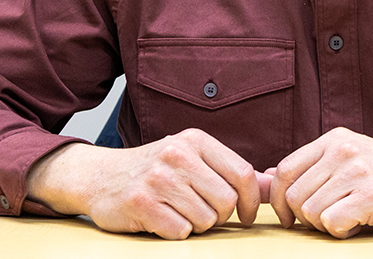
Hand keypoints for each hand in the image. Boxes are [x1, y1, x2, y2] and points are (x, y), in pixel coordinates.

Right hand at [26, 129, 263, 238]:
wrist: (98, 176)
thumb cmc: (155, 170)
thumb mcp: (194, 160)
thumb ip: (233, 173)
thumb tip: (274, 185)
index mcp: (196, 140)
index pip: (243, 174)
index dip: (250, 202)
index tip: (243, 216)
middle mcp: (178, 153)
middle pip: (227, 201)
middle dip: (219, 216)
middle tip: (201, 213)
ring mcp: (158, 177)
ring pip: (205, 220)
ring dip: (195, 225)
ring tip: (177, 212)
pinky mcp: (141, 202)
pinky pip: (180, 231)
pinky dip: (174, 232)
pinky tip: (160, 219)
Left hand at [267, 127, 372, 238]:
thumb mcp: (350, 157)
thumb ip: (312, 166)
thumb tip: (265, 176)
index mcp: (334, 139)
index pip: (284, 170)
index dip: (278, 199)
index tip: (289, 217)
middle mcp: (343, 150)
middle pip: (293, 195)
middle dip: (303, 218)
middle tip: (326, 221)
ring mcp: (358, 171)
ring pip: (310, 212)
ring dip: (324, 226)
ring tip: (347, 219)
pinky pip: (332, 223)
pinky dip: (341, 232)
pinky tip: (357, 225)